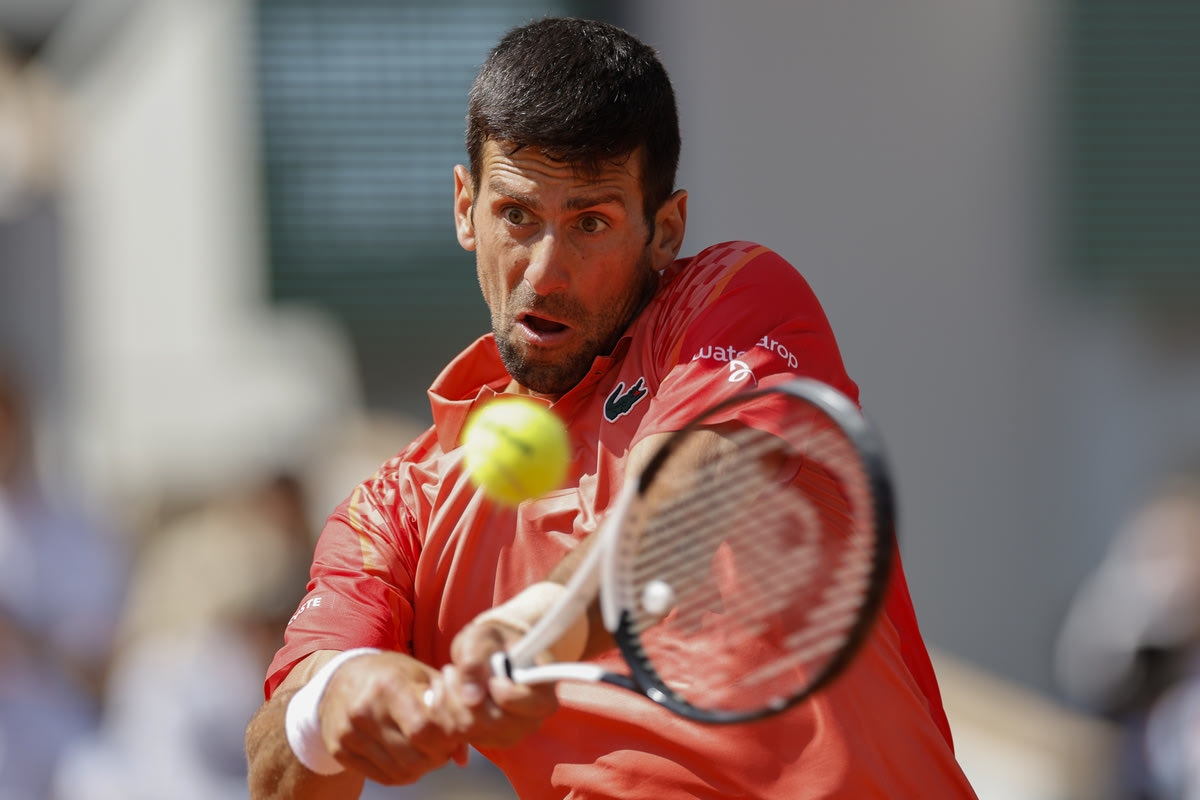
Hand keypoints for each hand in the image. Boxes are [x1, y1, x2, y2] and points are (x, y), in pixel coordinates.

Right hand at [317, 651, 468, 783]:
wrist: (340, 678)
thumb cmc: (390, 674)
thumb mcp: (422, 676)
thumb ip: (448, 708)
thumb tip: (462, 756)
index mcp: (389, 685)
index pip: (424, 729)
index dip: (446, 738)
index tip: (454, 734)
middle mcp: (364, 710)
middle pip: (412, 757)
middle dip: (437, 757)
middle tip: (444, 747)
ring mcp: (349, 733)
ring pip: (399, 772)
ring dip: (422, 768)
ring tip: (428, 751)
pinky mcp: (340, 750)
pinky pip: (382, 777)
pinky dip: (402, 773)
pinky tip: (407, 756)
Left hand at [439, 620, 558, 748]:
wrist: (484, 653)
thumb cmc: (491, 641)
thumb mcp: (483, 638)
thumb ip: (476, 660)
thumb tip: (471, 698)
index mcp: (544, 689)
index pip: (536, 704)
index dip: (509, 694)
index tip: (493, 679)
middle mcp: (531, 718)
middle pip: (497, 723)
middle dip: (464, 695)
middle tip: (450, 670)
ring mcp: (509, 732)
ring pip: (473, 730)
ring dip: (449, 701)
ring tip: (447, 675)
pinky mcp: (487, 740)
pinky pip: (459, 735)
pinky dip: (444, 713)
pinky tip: (444, 691)